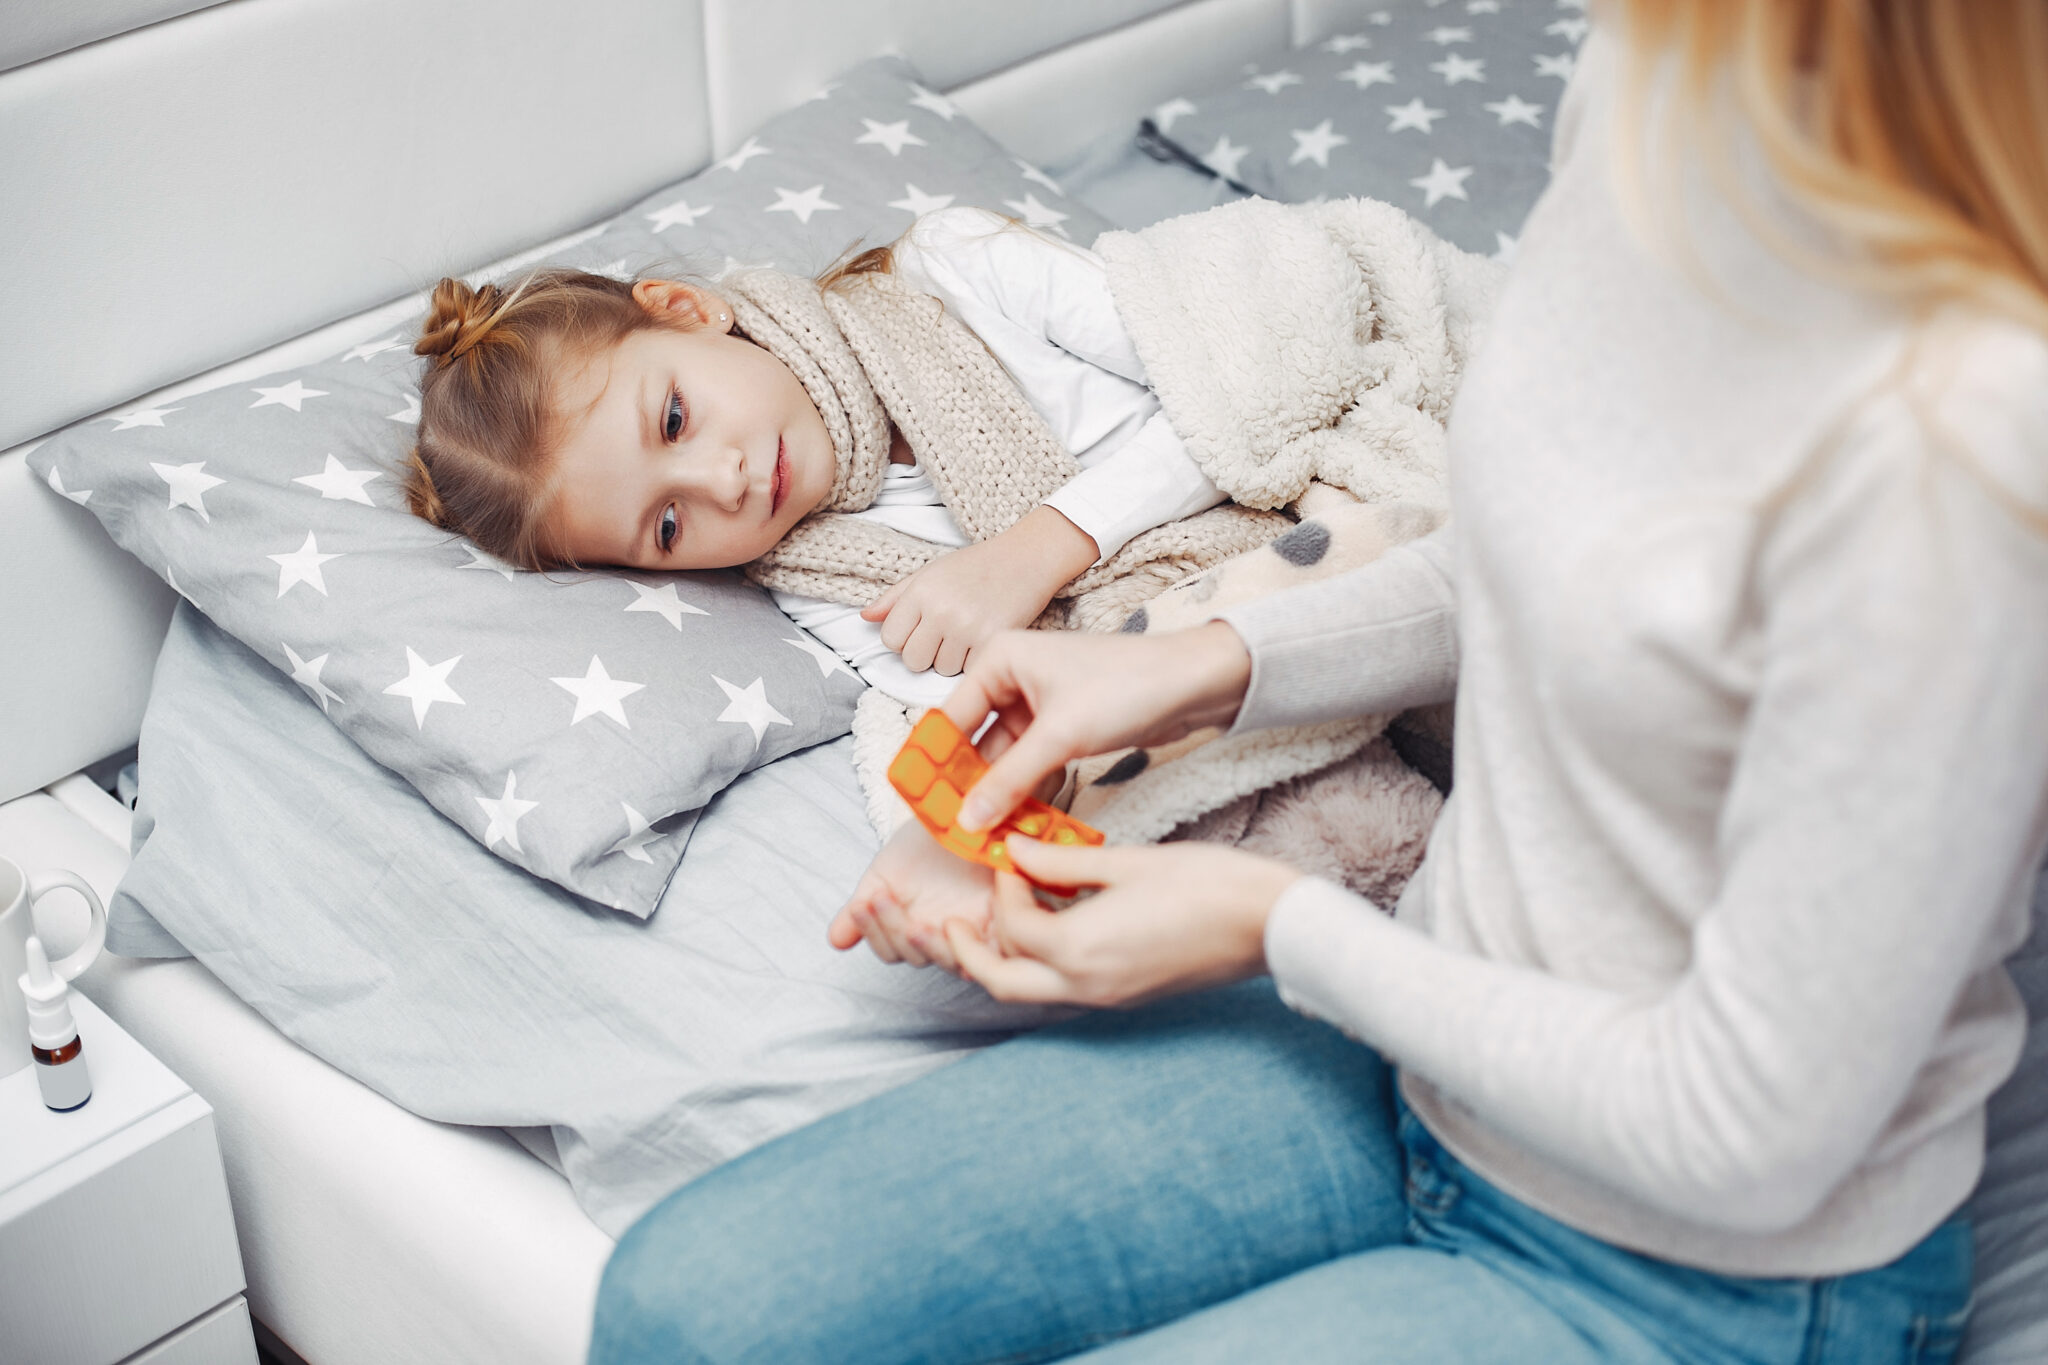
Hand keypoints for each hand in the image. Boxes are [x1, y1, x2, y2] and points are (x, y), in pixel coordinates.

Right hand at [829, 820, 993, 969]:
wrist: (967, 810)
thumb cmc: (927, 842)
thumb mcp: (888, 871)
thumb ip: (862, 906)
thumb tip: (834, 941)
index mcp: (914, 927)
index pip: (891, 950)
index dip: (874, 932)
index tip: (862, 904)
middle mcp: (944, 936)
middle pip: (916, 957)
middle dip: (896, 932)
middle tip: (881, 901)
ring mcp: (976, 932)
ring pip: (950, 961)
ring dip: (928, 945)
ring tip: (916, 924)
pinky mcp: (1007, 925)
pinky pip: (990, 950)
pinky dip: (971, 942)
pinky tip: (953, 923)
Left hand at [862, 507, 1097, 676]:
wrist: (1027, 558)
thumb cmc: (976, 565)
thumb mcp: (930, 572)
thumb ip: (895, 597)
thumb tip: (865, 618)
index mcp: (921, 592)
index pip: (890, 639)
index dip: (904, 638)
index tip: (921, 629)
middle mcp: (941, 611)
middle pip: (913, 661)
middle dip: (926, 653)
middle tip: (946, 634)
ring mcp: (967, 628)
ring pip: (941, 669)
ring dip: (952, 659)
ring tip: (967, 633)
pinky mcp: (993, 641)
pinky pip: (969, 671)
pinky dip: (974, 662)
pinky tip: (982, 640)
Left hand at [932, 836, 1298, 1007]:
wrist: (1267, 925)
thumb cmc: (1206, 886)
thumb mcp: (1125, 863)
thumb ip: (1061, 863)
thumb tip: (1017, 851)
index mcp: (1078, 950)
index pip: (1012, 924)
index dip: (1002, 887)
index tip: (1009, 857)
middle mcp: (1084, 985)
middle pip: (1000, 982)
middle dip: (969, 953)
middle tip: (950, 923)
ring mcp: (1105, 998)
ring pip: (1028, 992)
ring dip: (1002, 961)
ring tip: (988, 926)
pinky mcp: (1124, 996)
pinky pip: (1062, 988)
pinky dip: (1040, 964)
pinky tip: (1045, 928)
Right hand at [940, 622, 1252, 832]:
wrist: (1194, 682)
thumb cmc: (1128, 685)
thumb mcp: (1061, 735)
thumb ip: (1010, 779)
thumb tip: (968, 818)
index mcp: (998, 659)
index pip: (948, 719)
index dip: (934, 765)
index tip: (925, 807)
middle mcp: (1010, 678)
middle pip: (973, 743)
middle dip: (967, 788)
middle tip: (956, 831)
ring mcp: (1036, 704)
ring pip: (1004, 760)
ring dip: (999, 797)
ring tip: (987, 838)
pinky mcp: (1061, 728)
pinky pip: (1031, 766)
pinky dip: (1026, 793)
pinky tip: (1020, 826)